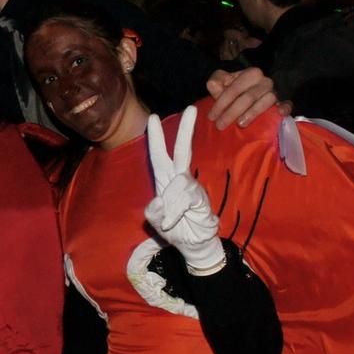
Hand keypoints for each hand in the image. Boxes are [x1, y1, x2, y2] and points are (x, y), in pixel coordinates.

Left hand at [144, 106, 224, 272]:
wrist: (194, 246)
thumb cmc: (175, 230)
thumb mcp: (156, 221)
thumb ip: (154, 212)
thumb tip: (159, 200)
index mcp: (164, 182)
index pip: (158, 155)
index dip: (156, 138)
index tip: (153, 117)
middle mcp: (179, 180)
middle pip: (181, 151)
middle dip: (185, 130)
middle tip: (191, 108)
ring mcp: (191, 188)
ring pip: (179, 183)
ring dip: (171, 203)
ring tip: (170, 221)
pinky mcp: (200, 199)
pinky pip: (186, 198)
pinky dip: (177, 210)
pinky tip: (176, 220)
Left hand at [206, 67, 278, 129]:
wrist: (244, 91)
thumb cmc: (231, 87)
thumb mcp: (220, 81)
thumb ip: (215, 82)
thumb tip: (213, 85)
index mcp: (251, 73)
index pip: (235, 89)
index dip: (221, 103)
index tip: (211, 117)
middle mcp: (265, 81)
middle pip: (248, 97)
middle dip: (232, 112)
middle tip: (220, 125)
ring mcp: (275, 92)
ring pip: (266, 102)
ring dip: (252, 113)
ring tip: (240, 124)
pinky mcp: (282, 102)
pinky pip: (287, 104)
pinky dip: (284, 108)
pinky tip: (279, 114)